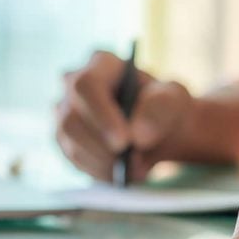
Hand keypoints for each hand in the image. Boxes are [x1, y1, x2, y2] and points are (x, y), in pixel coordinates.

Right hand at [55, 51, 195, 180]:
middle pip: (71, 118)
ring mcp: (64, 112)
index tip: (124, 142)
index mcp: (100, 64)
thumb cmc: (164, 106)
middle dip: (102, 147)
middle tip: (133, 164)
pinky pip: (73, 159)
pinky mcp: (65, 139)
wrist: (158, 128)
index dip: (102, 116)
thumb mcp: (174, 100)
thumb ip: (160, 110)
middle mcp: (73, 84)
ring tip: (135, 170)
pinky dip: (99, 171)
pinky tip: (123, 174)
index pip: (87, 86)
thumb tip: (137, 135)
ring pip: (69, 142)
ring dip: (102, 162)